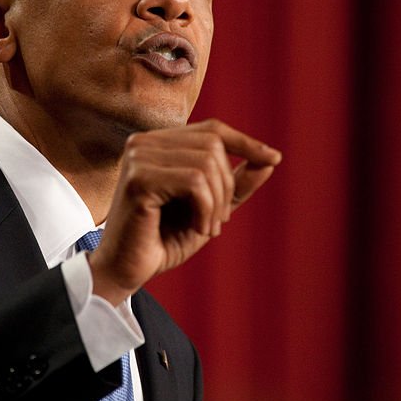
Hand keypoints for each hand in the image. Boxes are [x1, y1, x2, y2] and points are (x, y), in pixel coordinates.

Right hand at [88, 119, 281, 304]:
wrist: (126, 271)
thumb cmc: (163, 240)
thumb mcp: (209, 209)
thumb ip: (236, 185)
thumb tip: (270, 160)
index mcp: (158, 144)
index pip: (211, 129)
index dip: (245, 142)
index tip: (273, 158)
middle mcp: (144, 142)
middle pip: (213, 144)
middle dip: (227, 186)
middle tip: (219, 222)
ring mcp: (138, 157)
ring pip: (206, 163)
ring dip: (218, 202)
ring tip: (208, 228)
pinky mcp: (138, 179)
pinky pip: (194, 182)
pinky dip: (206, 209)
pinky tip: (199, 228)